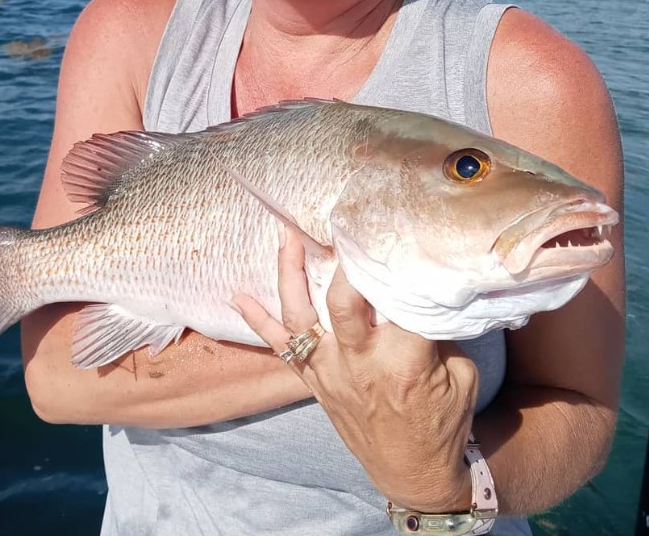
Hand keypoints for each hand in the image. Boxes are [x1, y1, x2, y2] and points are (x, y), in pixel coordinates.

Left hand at [233, 224, 477, 511]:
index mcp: (404, 362)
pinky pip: (279, 348)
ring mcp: (330, 372)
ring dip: (288, 274)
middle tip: (342, 227)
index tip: (395, 232)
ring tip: (286, 236)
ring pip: (299, 316)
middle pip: (342, 302)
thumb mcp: (461, 376)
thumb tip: (428, 281)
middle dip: (341, 263)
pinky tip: (238, 297)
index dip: (397, 265)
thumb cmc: (442, 422)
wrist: (412, 473)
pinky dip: (257, 321)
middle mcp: (359, 364)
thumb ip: (442, 330)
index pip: (398, 300)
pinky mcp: (314, 381)